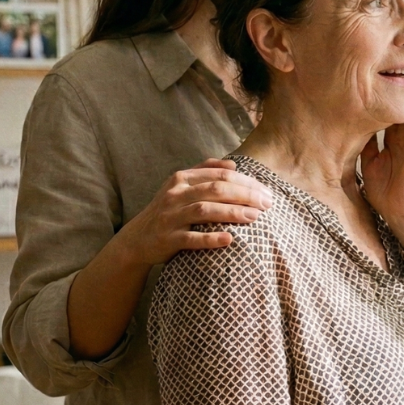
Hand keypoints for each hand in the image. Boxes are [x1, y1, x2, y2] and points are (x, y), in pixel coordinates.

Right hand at [114, 159, 272, 267]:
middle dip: (245, 195)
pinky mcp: (167, 239)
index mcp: (181, 179)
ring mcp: (170, 217)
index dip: (246, 182)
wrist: (136, 239)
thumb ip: (205, 171)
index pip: (220, 176)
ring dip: (232, 212)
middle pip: (215, 190)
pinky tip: (230, 239)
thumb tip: (233, 165)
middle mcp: (174, 195)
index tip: (266, 191)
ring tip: (254, 217)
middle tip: (267, 203)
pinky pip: (191, 239)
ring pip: (204, 210)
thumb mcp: (181, 186)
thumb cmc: (168, 210)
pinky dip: (210, 238)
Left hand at [361, 65, 403, 255]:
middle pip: (403, 93)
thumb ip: (364, 141)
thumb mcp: (367, 158)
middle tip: (396, 43)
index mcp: (392, 133)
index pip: (388, 99)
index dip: (384, 79)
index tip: (378, 57)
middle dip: (401, 70)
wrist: (399, 212)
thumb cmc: (384, 189)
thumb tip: (348, 123)